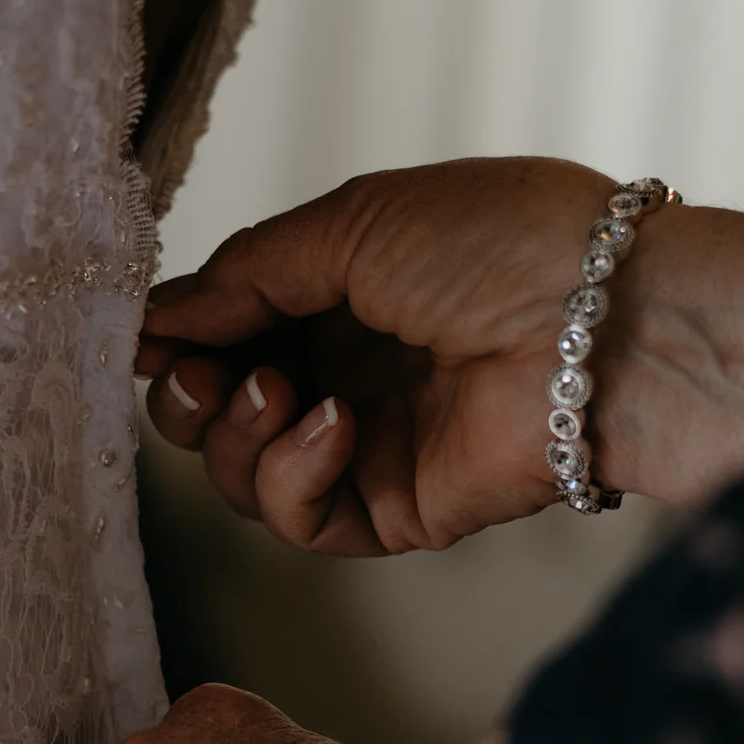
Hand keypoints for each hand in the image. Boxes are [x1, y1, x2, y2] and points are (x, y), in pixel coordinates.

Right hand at [140, 157, 743, 553]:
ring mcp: (370, 445)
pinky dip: (290, 474)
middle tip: (199, 371)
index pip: (226, 326)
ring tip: (278, 390)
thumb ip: (245, 274)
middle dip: (187, 391)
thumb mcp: (351, 224)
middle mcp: (350, 369)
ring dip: (233, 434)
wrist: (608, 318)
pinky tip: (332, 426)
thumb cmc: (502, 242)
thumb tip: (153, 316)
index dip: (177, 332)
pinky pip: (297, 520)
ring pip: (240, 471)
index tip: (136, 331)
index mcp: (344, 290)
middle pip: (215, 409)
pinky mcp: (394, 511)